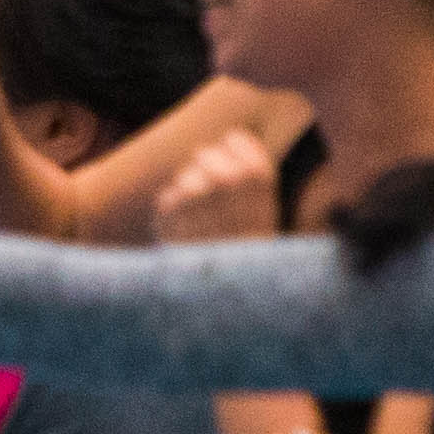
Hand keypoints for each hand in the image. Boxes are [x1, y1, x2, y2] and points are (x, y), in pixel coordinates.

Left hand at [153, 129, 285, 247]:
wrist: (231, 294)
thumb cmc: (250, 252)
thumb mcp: (265, 212)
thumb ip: (250, 177)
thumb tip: (230, 138)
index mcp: (257, 176)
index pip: (236, 139)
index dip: (232, 155)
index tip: (235, 179)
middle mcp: (228, 179)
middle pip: (204, 153)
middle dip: (205, 173)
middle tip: (213, 201)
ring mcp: (196, 195)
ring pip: (185, 178)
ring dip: (189, 197)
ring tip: (202, 223)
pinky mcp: (170, 213)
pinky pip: (167, 199)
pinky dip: (173, 216)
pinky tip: (189, 235)